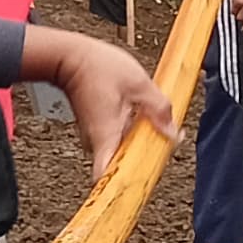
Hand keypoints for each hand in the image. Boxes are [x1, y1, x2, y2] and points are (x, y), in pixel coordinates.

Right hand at [30, 27, 175, 178]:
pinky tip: (142, 116)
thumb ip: (159, 108)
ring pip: (123, 152)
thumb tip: (172, 132)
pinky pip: (119, 139)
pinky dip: (133, 133)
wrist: (70, 56)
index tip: (147, 181)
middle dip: (147, 157)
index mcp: (107, 137)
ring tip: (155, 124)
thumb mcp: (139, 84)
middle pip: (124, 167)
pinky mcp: (98, 128)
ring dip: (142, 142)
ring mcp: (96, 137)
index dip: (129, 185)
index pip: (111, 179)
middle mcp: (98, 143)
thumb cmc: (96, 68)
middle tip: (164, 139)